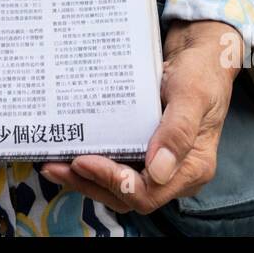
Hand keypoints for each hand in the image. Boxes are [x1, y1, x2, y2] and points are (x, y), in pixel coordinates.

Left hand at [40, 20, 242, 213]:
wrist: (200, 56)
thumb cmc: (200, 72)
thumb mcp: (192, 95)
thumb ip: (178, 131)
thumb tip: (158, 170)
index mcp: (193, 167)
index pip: (148, 192)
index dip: (113, 182)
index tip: (83, 160)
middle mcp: (175, 173)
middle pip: (127, 196)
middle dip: (90, 183)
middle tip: (56, 165)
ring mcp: (158, 165)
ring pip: (117, 187)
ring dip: (85, 179)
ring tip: (52, 164)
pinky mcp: (143, 152)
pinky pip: (116, 167)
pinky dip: (92, 165)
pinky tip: (67, 152)